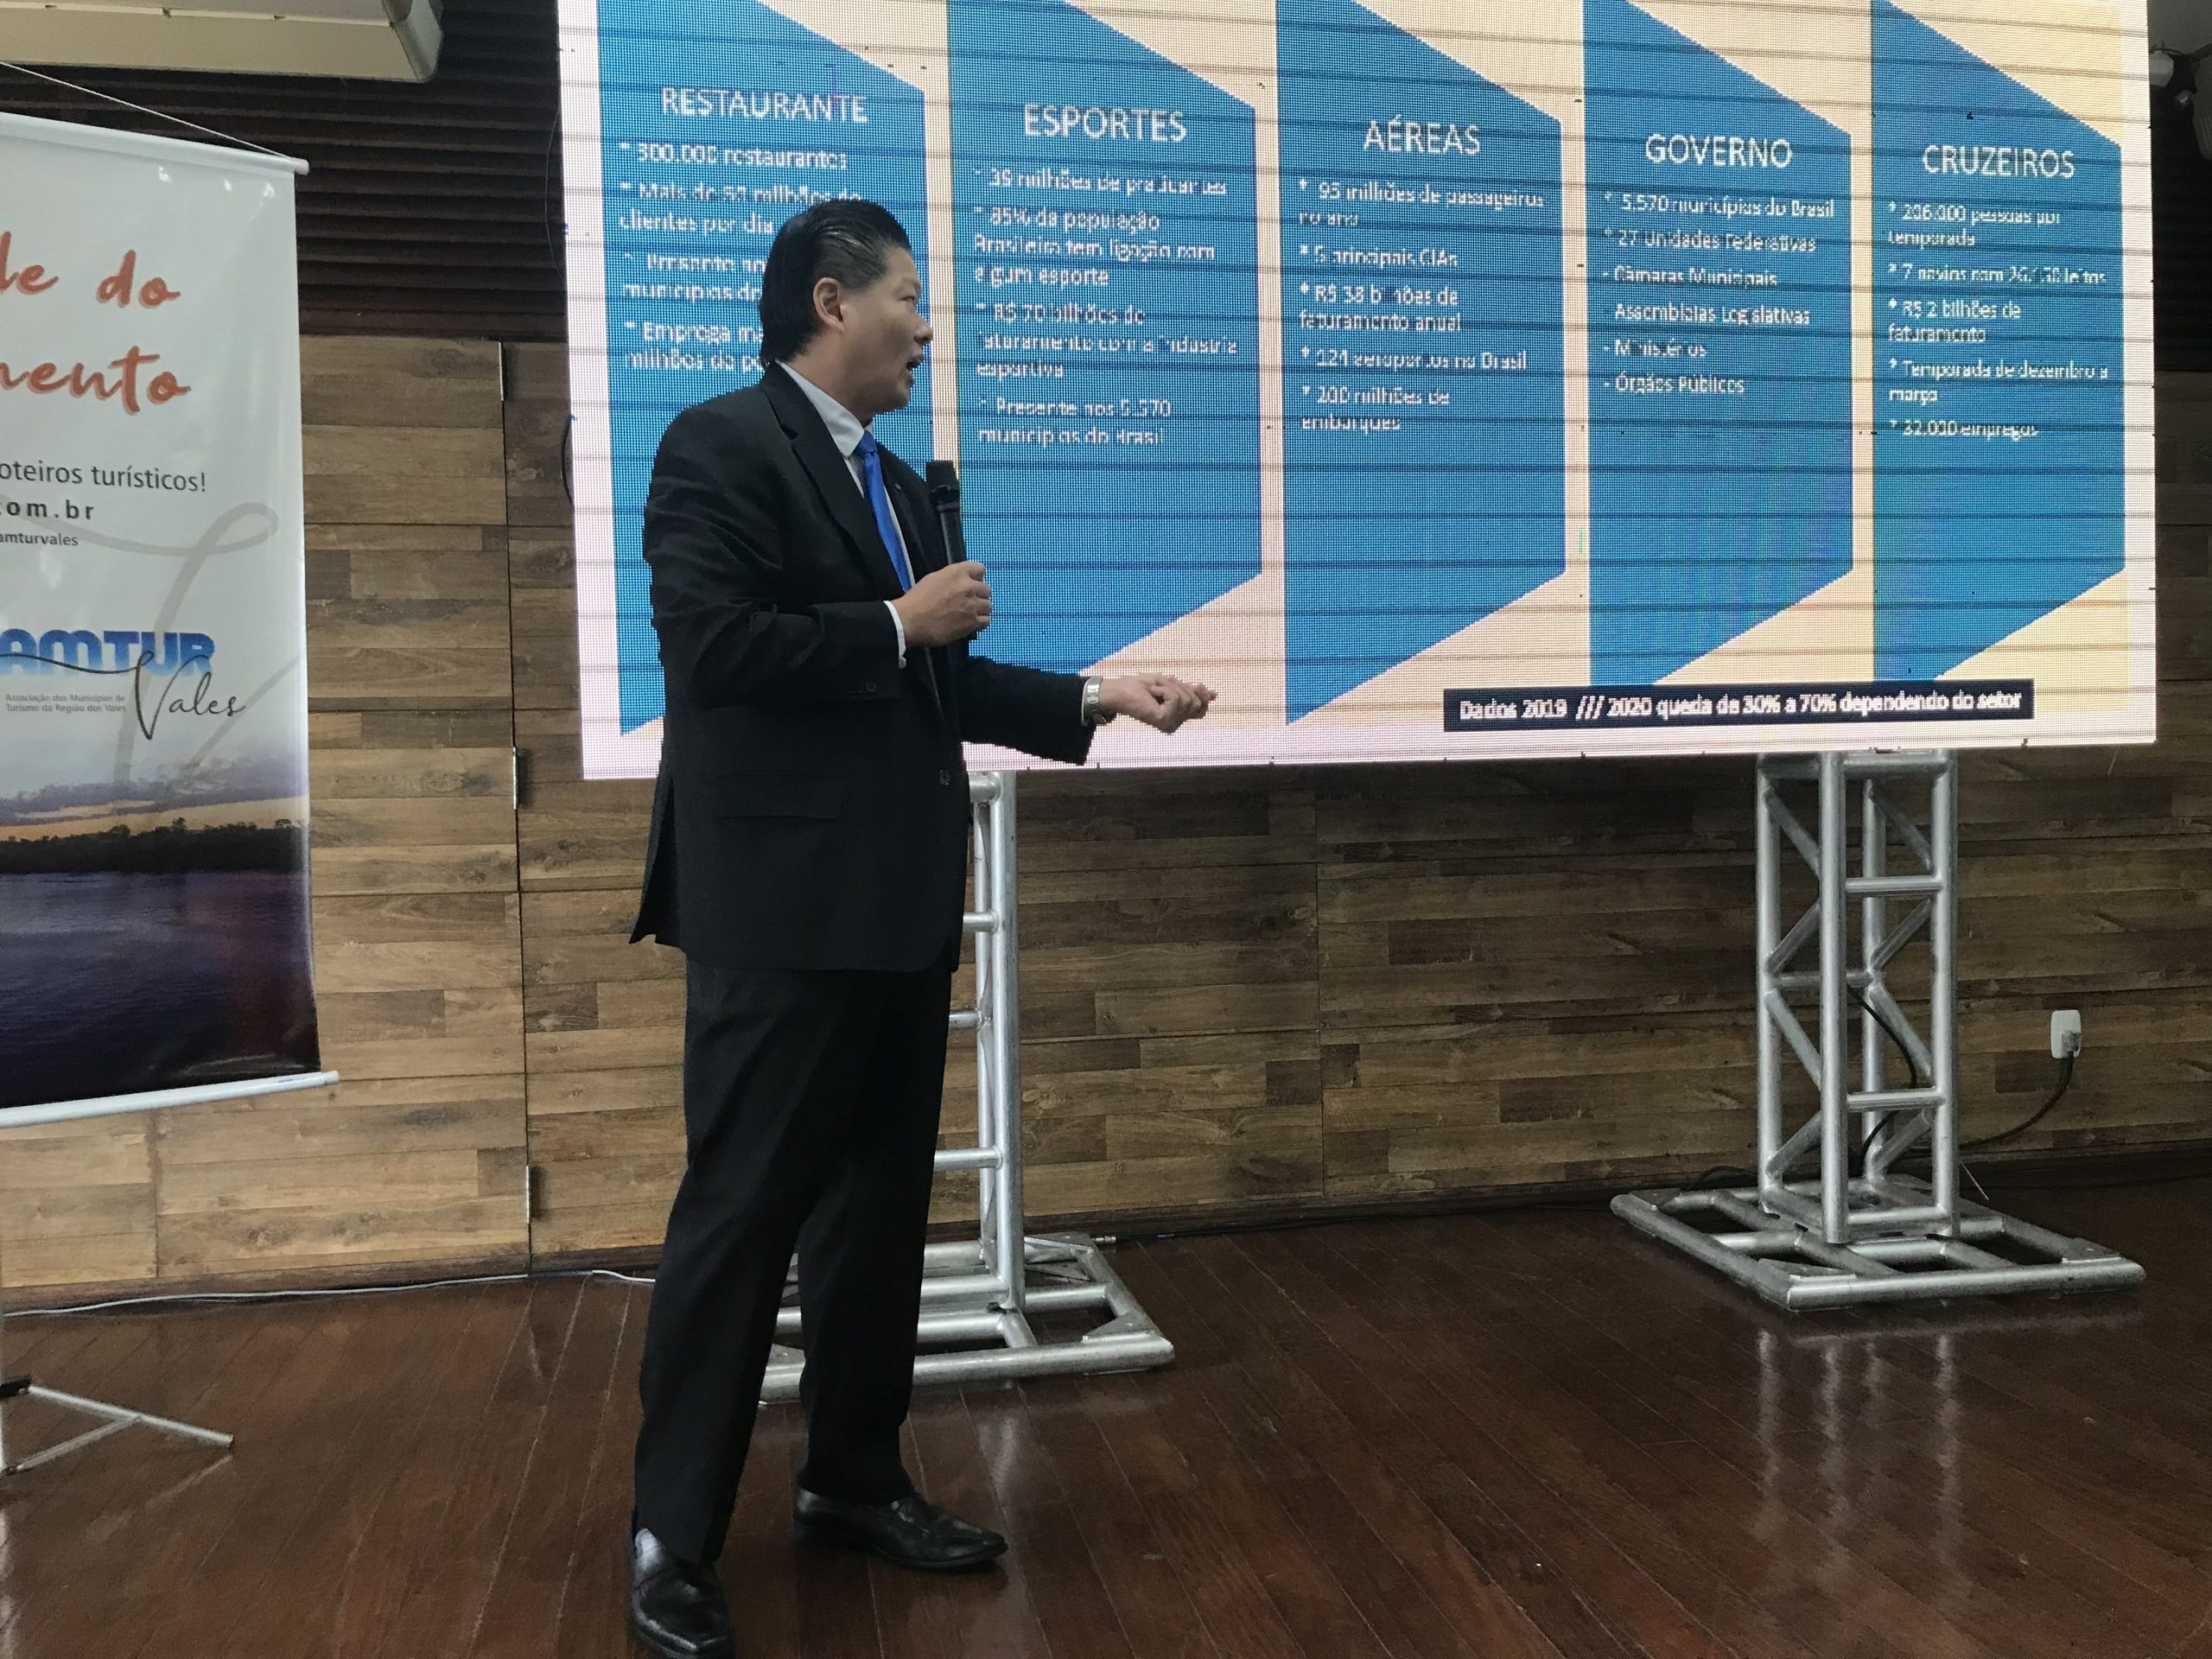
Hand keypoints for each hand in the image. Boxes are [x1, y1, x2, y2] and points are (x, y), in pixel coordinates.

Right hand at [894, 561, 991, 645]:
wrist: (910, 621)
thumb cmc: (917, 599)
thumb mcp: (934, 578)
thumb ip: (952, 577)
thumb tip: (960, 582)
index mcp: (957, 572)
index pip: (980, 568)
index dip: (976, 577)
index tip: (971, 583)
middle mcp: (968, 587)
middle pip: (986, 589)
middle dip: (979, 595)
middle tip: (968, 602)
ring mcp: (972, 605)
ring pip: (988, 606)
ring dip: (980, 609)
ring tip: (969, 614)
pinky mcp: (972, 623)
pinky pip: (986, 621)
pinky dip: (980, 623)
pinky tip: (970, 624)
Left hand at [1100, 674, 1215, 732]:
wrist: (1119, 691)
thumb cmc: (1140, 687)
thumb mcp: (1171, 686)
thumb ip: (1191, 691)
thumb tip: (1214, 694)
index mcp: (1177, 717)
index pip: (1202, 708)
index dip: (1202, 694)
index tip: (1195, 684)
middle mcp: (1175, 724)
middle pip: (1197, 701)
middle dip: (1182, 686)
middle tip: (1162, 685)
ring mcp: (1170, 724)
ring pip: (1187, 698)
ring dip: (1170, 686)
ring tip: (1154, 689)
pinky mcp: (1164, 720)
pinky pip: (1176, 698)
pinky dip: (1164, 689)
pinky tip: (1152, 693)